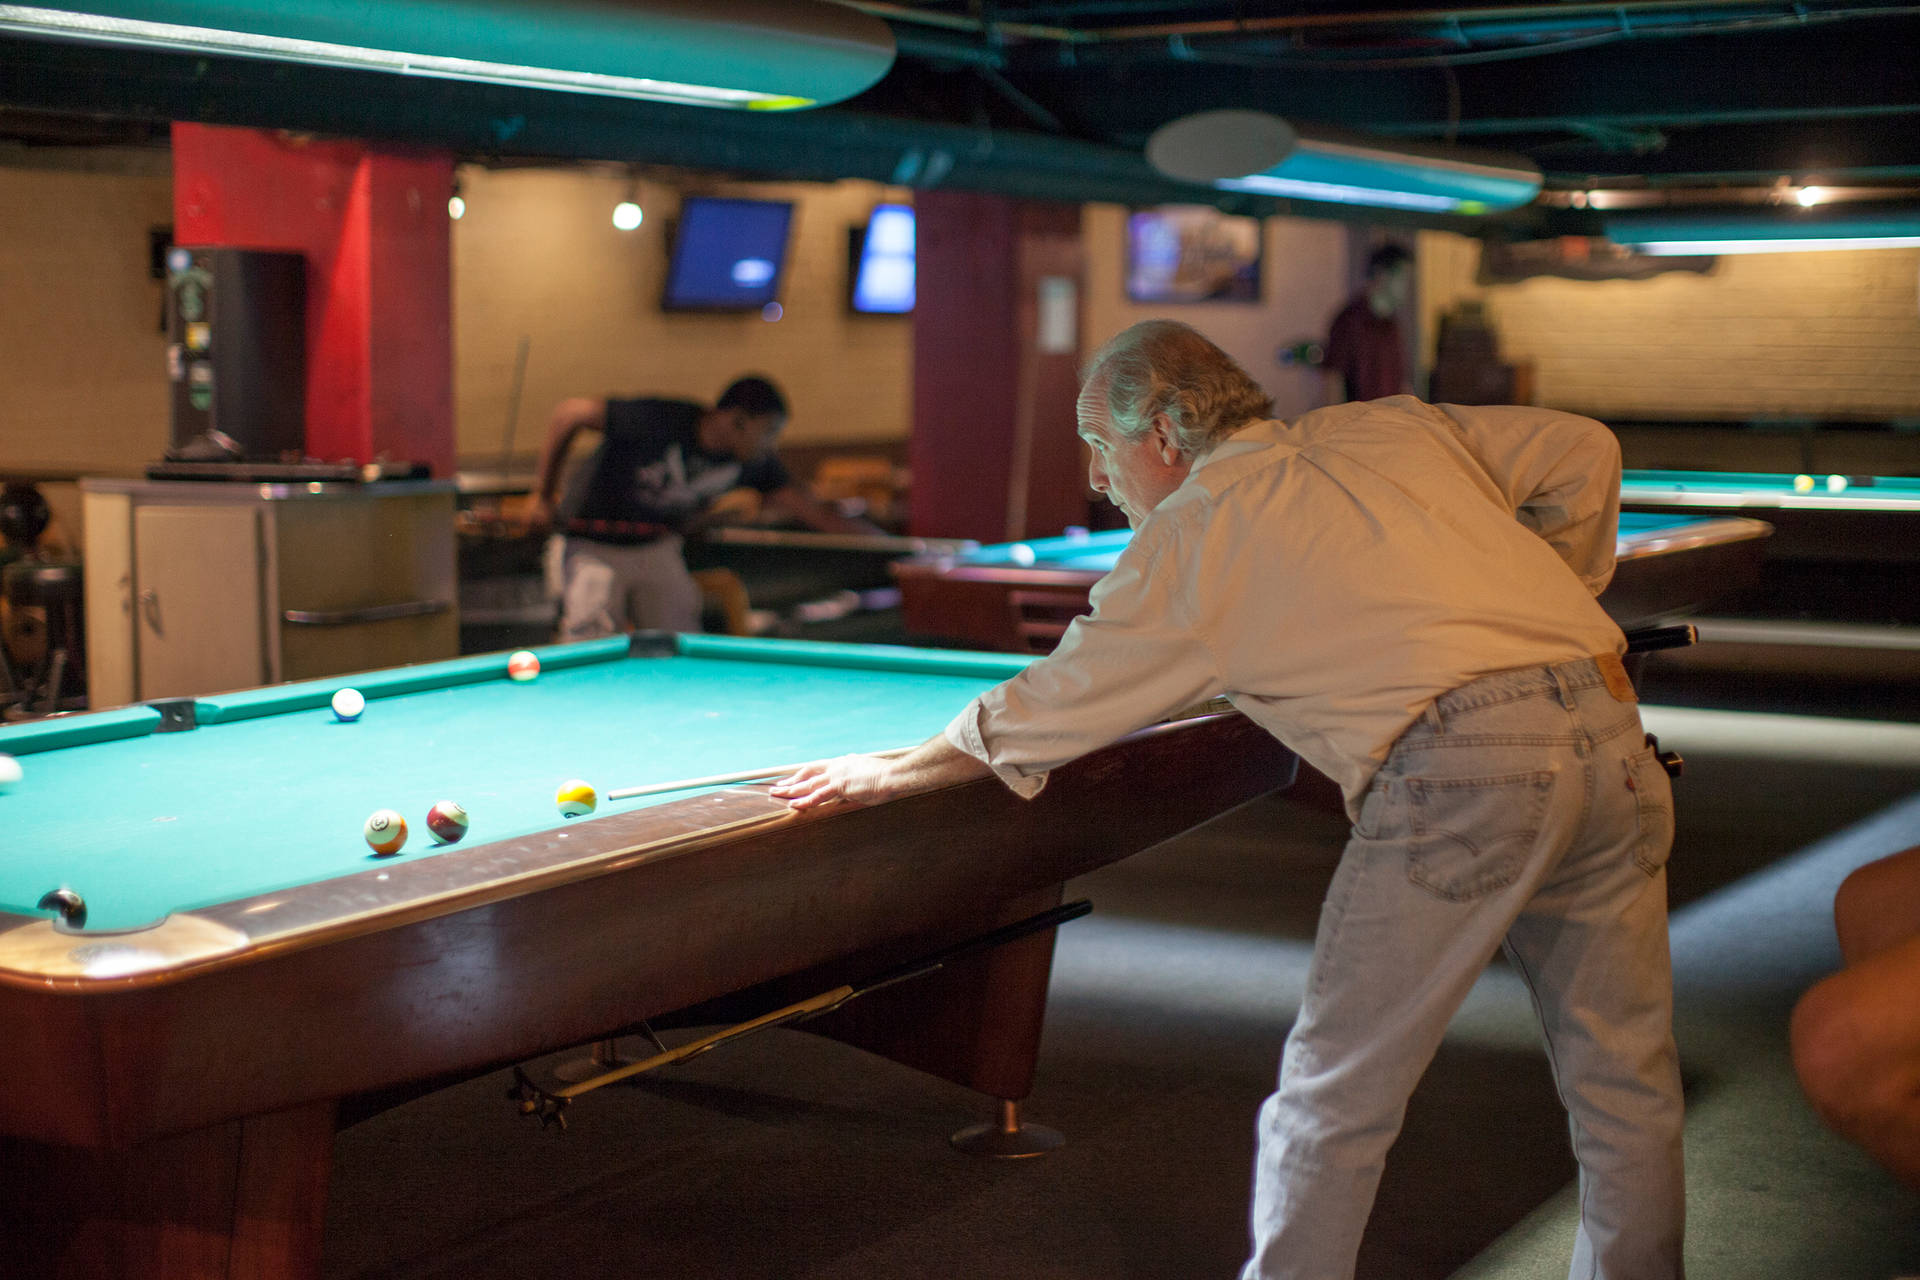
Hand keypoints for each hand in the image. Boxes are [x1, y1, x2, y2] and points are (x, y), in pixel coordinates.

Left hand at [769, 754, 904, 810]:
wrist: (895, 775)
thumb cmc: (888, 777)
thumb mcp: (871, 773)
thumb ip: (861, 775)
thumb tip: (859, 779)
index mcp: (845, 762)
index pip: (820, 767)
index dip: (805, 773)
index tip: (795, 777)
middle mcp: (838, 766)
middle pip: (808, 772)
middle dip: (792, 779)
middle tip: (778, 785)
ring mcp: (837, 775)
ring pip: (808, 783)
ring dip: (791, 789)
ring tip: (776, 794)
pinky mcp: (840, 786)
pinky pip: (817, 795)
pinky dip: (804, 800)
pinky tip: (793, 804)